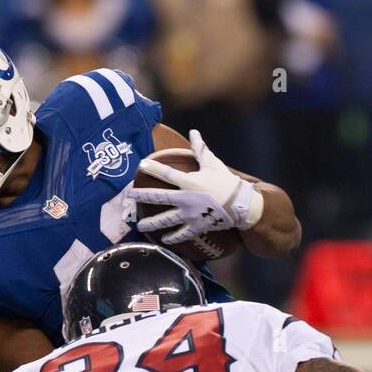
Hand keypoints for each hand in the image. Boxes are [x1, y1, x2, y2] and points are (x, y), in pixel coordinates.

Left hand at [129, 129, 263, 244]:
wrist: (241, 204)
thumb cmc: (226, 181)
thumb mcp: (213, 163)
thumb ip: (200, 149)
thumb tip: (193, 131)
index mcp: (189, 181)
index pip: (166, 173)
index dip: (152, 168)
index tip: (140, 165)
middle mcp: (186, 199)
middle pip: (159, 197)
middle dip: (142, 196)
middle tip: (129, 196)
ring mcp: (190, 215)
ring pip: (165, 220)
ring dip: (151, 223)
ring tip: (139, 226)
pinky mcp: (196, 227)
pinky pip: (181, 234)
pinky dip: (172, 238)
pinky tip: (163, 240)